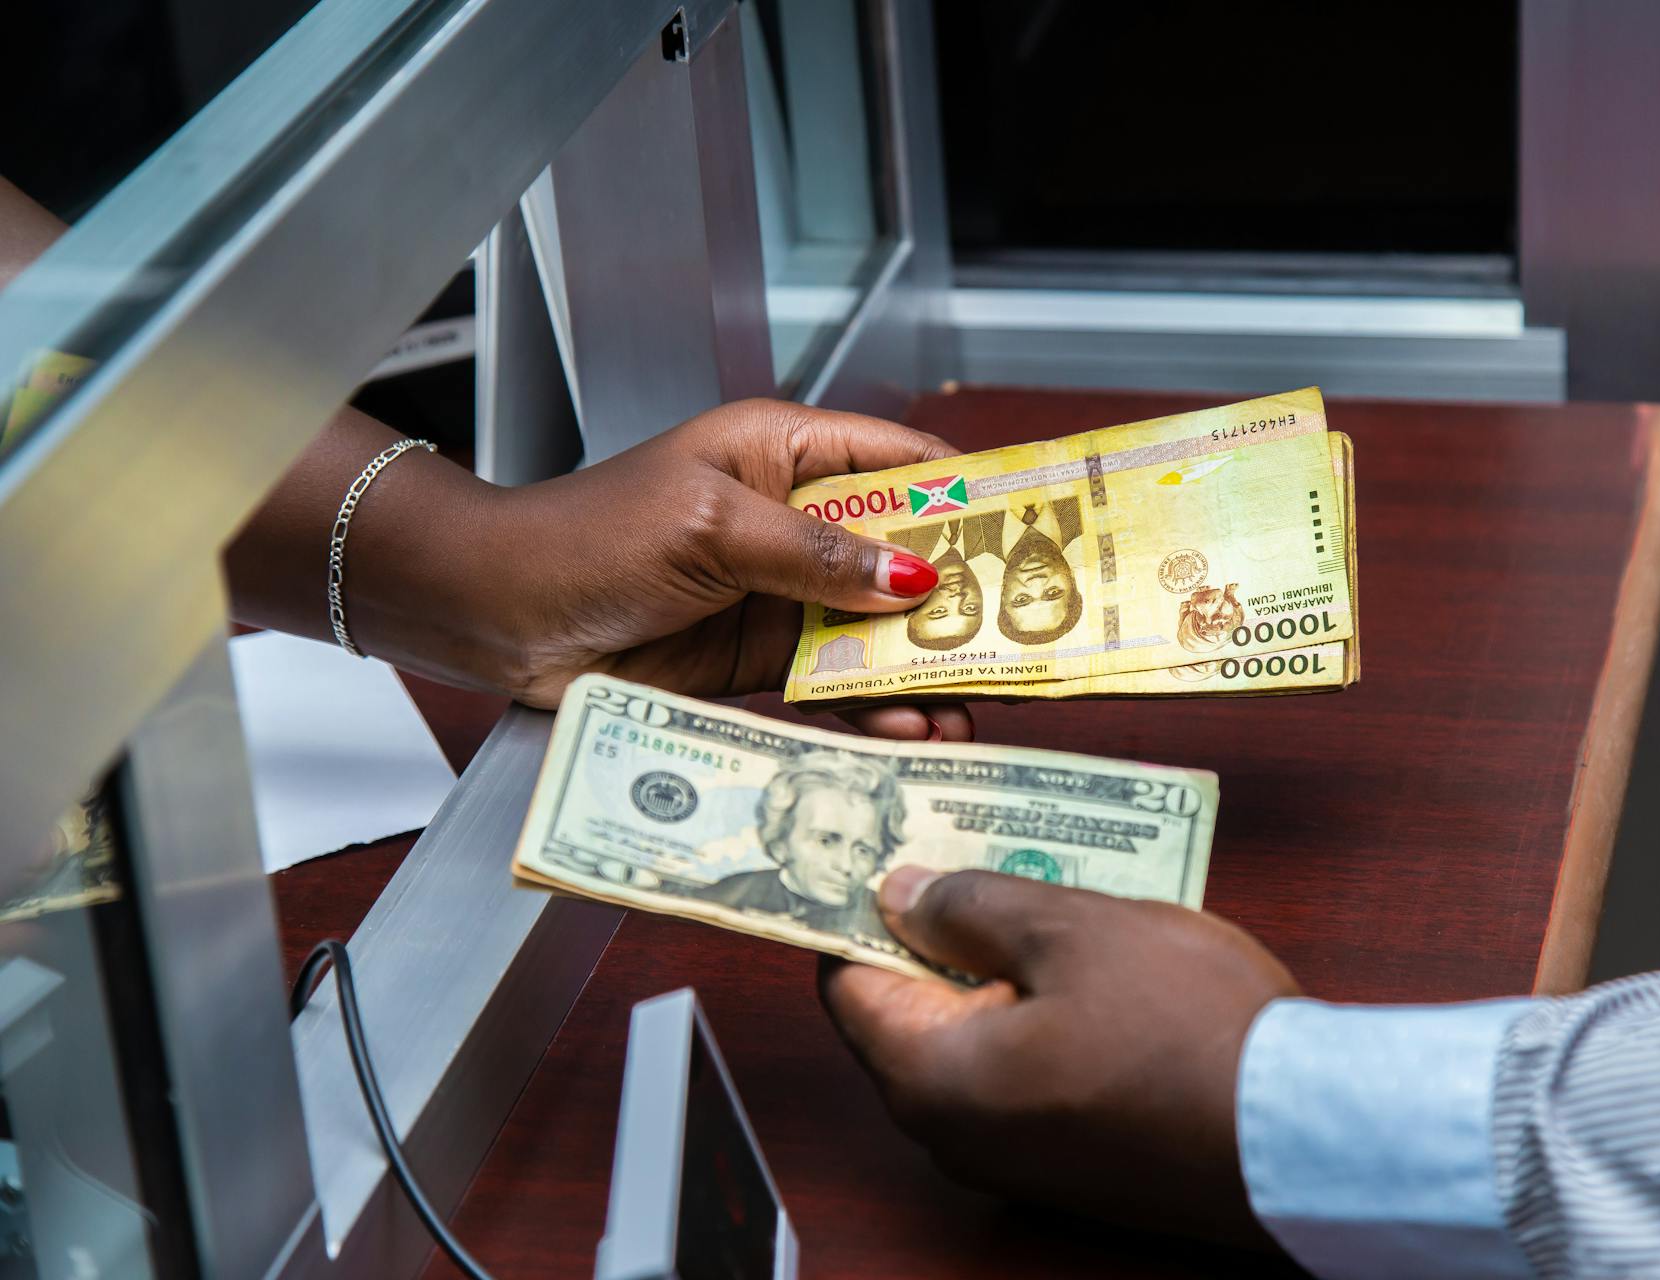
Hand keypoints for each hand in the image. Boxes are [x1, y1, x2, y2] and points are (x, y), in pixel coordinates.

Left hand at [343, 399, 971, 741]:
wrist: (498, 617)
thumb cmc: (587, 539)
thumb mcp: (712, 529)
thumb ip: (815, 554)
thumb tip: (913, 577)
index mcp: (783, 453)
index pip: (899, 467)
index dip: (968, 499)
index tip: (1031, 537)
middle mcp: (791, 521)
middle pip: (901, 557)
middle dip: (957, 603)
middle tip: (1018, 646)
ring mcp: (778, 594)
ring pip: (873, 632)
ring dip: (919, 672)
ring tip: (964, 711)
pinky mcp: (755, 660)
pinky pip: (830, 684)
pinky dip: (869, 710)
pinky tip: (904, 732)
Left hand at [820, 867, 1299, 1245]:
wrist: (1300, 1137)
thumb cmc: (1184, 1028)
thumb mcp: (1071, 930)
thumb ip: (971, 905)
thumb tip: (900, 893)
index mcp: (930, 1079)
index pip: (847, 980)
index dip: (860, 903)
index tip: (884, 841)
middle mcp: (955, 1132)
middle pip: (910, 1007)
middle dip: (936, 923)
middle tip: (972, 842)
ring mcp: (1014, 1154)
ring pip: (975, 1033)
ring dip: (996, 960)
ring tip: (1041, 882)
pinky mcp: (1072, 1157)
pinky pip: (1025, 1066)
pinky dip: (1037, 1006)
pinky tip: (1085, 951)